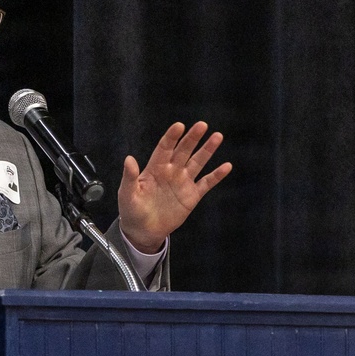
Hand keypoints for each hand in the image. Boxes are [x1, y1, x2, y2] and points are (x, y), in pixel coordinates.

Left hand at [118, 122, 232, 252]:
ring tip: (217, 136)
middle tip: (202, 125)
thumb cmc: (131, 210)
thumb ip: (130, 177)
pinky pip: (206, 183)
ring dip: (207, 150)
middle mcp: (171, 171)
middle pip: (184, 151)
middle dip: (192, 138)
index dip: (171, 137)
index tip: (179, 126)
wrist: (142, 230)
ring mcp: (182, 182)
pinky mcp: (192, 196)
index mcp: (155, 168)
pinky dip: (216, 175)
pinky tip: (227, 166)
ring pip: (197, 162)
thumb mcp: (127, 194)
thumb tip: (129, 159)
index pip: (164, 148)